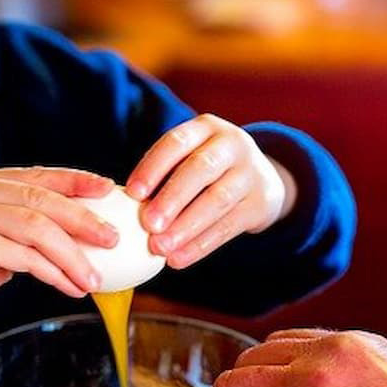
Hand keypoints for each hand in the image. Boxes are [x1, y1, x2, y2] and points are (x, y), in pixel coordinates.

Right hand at [0, 167, 116, 328]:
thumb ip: (23, 233)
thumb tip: (76, 239)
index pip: (39, 175)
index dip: (77, 181)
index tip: (108, 190)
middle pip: (44, 199)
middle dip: (85, 219)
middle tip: (114, 238)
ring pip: (39, 227)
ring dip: (73, 255)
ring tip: (95, 278)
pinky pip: (24, 256)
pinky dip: (53, 272)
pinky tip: (70, 286)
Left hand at [126, 114, 295, 267]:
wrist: (262, 179)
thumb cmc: (206, 171)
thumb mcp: (190, 158)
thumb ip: (163, 176)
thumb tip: (124, 208)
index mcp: (206, 128)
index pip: (176, 142)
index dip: (153, 166)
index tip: (132, 193)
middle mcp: (232, 144)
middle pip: (201, 168)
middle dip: (172, 198)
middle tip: (148, 224)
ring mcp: (250, 172)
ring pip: (218, 199)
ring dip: (186, 226)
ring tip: (160, 248)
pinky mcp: (260, 203)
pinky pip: (229, 226)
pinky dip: (201, 245)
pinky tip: (179, 259)